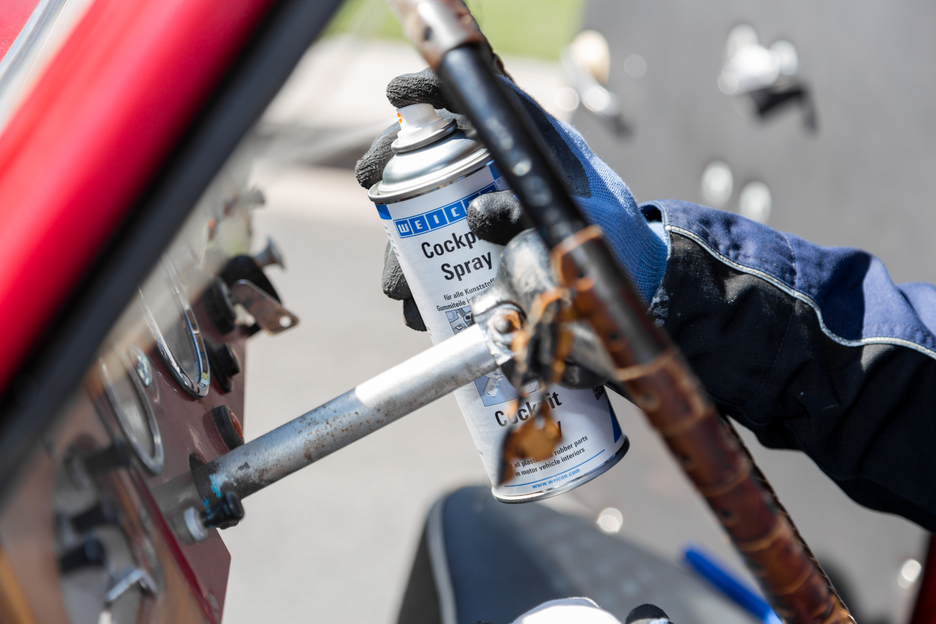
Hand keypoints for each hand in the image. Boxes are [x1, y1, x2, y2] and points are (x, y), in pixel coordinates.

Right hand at [355, 69, 666, 330]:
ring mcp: (481, 217)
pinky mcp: (478, 258)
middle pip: (427, 160)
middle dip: (394, 169)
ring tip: (397, 274)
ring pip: (421, 217)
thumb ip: (532, 208)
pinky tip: (416, 308)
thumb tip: (478, 217)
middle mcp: (493, 178)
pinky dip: (419, 288)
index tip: (400, 94)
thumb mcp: (581, 210)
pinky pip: (435, 267)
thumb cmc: (610, 231)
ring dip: (399, 244)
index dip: (428, 94)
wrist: (629, 274)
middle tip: (376, 183)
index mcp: (519, 150)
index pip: (467, 106)